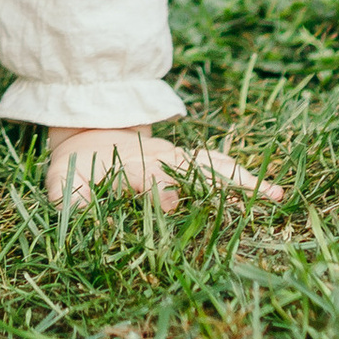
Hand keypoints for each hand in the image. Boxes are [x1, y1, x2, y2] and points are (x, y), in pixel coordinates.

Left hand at [44, 125, 282, 210]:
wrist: (91, 130)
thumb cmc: (76, 167)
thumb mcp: (62, 181)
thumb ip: (67, 195)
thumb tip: (73, 209)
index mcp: (130, 165)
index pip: (149, 175)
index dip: (160, 188)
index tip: (175, 202)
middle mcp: (159, 158)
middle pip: (194, 167)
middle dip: (221, 181)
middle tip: (253, 196)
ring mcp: (177, 157)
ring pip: (213, 164)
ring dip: (242, 178)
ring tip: (276, 194)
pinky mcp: (187, 159)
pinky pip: (218, 165)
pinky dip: (243, 176)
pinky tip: (270, 190)